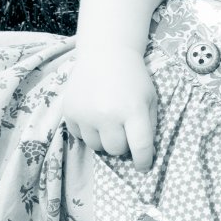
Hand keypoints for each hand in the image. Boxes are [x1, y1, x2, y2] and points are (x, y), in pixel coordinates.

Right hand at [62, 43, 157, 170]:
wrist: (105, 54)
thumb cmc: (133, 78)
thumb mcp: (150, 99)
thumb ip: (149, 126)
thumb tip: (143, 154)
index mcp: (133, 110)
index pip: (140, 147)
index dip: (143, 161)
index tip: (143, 167)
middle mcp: (107, 114)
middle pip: (116, 150)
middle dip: (123, 145)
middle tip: (124, 131)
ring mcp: (85, 114)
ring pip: (96, 146)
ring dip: (105, 139)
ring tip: (109, 121)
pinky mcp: (69, 112)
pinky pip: (80, 136)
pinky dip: (88, 131)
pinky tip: (94, 115)